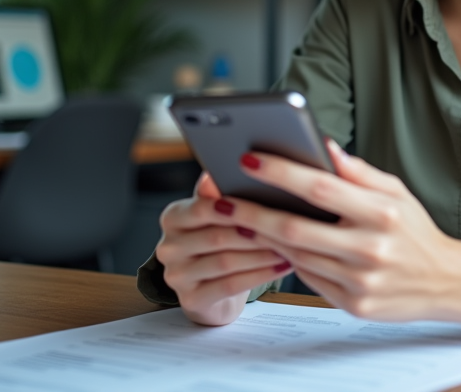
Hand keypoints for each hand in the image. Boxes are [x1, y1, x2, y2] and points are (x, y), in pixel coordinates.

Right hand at [155, 172, 293, 325]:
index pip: (202, 207)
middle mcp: (168, 246)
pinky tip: (282, 265)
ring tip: (292, 245)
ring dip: (262, 253)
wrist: (212, 289)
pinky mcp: (191, 300)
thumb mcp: (219, 214)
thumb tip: (242, 160)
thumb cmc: (222, 241)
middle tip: (288, 224)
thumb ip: (225, 190)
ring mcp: (176, 276)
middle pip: (216, 236)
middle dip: (255, 230)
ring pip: (225, 262)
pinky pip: (229, 286)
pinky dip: (260, 274)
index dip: (235, 206)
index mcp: (173, 217)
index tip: (266, 200)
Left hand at [214, 140, 460, 321]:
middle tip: (221, 198)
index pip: (320, 188)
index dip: (280, 172)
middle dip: (251, 212)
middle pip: (295, 228)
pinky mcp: (354, 305)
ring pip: (296, 256)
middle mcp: (370, 248)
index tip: (249, 160)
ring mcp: (360, 281)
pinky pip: (308, 278)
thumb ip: (357, 172)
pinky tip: (274, 244)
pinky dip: (289, 260)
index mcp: (382, 213)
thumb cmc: (416, 232)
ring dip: (263, 237)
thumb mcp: (396, 192)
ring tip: (238, 217)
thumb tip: (322, 146)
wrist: (447, 283)